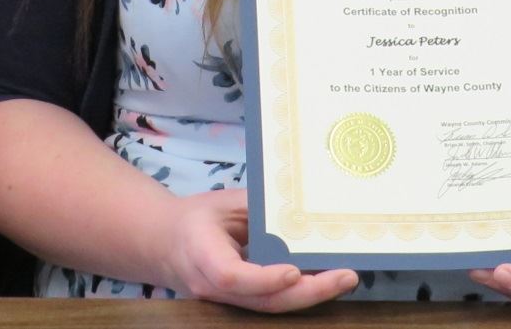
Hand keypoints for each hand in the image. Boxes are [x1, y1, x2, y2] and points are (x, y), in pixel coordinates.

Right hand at [159, 188, 357, 311]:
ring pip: (270, 308)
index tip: (294, 271)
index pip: (232, 275)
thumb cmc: (196, 217)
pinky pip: (271, 304)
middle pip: (262, 301)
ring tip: (344, 278)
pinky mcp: (239, 305)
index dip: (264, 278)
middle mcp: (212, 286)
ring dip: (310, 296)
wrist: (165, 245)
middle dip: (307, 293)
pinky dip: (299, 295)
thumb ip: (256, 210)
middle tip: (344, 277)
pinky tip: (325, 281)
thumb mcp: (223, 203)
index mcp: (202, 253)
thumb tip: (299, 212)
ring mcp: (225, 302)